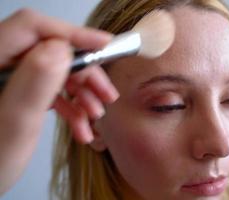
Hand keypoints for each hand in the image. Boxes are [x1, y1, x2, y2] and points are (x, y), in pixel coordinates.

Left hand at [0, 9, 117, 194]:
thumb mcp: (13, 124)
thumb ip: (34, 83)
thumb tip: (61, 49)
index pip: (32, 28)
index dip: (71, 33)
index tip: (104, 45)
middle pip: (49, 51)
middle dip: (83, 73)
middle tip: (107, 94)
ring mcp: (8, 79)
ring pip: (54, 72)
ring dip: (81, 92)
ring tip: (97, 115)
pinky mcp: (15, 93)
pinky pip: (48, 91)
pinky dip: (69, 107)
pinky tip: (82, 127)